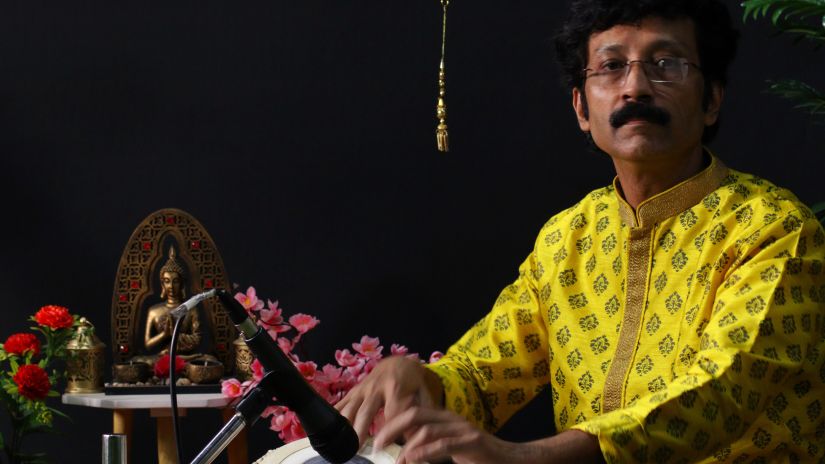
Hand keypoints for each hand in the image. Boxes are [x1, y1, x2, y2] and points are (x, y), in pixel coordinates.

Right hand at [335, 356, 442, 443]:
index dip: (389, 429)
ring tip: (342, 444)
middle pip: (366, 411)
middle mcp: (376, 387)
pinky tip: (328, 430)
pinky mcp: (353, 391)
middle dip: (360, 430)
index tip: (386, 446)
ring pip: (350, 408)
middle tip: (357, 449)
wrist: (398, 362)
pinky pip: (341, 403)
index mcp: (396, 387)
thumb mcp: (423, 391)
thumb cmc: (412, 380)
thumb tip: (416, 434)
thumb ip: (422, 410)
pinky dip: (334, 416)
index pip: (392, 411)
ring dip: (345, 427)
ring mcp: (362, 389)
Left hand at [373, 406, 516, 463]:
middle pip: (414, 414)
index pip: (412, 411)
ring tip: (396, 460)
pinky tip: (412, 459)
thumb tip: (404, 453)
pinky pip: (444, 444)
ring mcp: (462, 429)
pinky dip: (425, 452)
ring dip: (406, 445)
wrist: (511, 459)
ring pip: (426, 429)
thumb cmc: (478, 455)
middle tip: (377, 444)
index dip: (392, 421)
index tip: (377, 437)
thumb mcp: (449, 448)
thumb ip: (430, 446)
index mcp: (444, 418)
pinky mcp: (472, 442)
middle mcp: (451, 419)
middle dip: (392, 427)